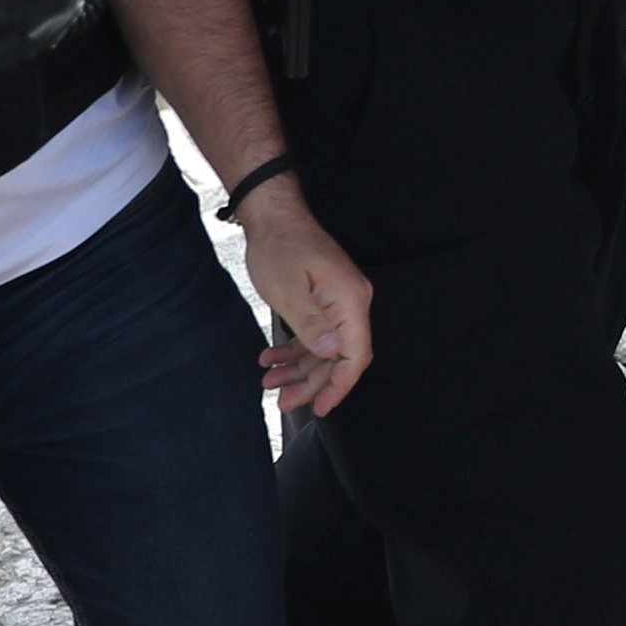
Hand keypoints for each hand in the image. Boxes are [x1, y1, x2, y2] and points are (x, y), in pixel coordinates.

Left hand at [236, 182, 374, 416]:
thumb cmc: (280, 248)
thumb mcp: (288, 288)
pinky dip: (295, 350)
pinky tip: (271, 359)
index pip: (355, 353)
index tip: (319, 408)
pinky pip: (316, 335)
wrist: (274, 216)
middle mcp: (351, 304)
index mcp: (349, 301)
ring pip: (325, 349)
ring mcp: (338, 303)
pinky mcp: (324, 302)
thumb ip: (312, 323)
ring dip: (299, 369)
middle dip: (312, 383)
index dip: (340, 385)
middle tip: (282, 402)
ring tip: (270, 383)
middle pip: (340, 356)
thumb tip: (334, 352)